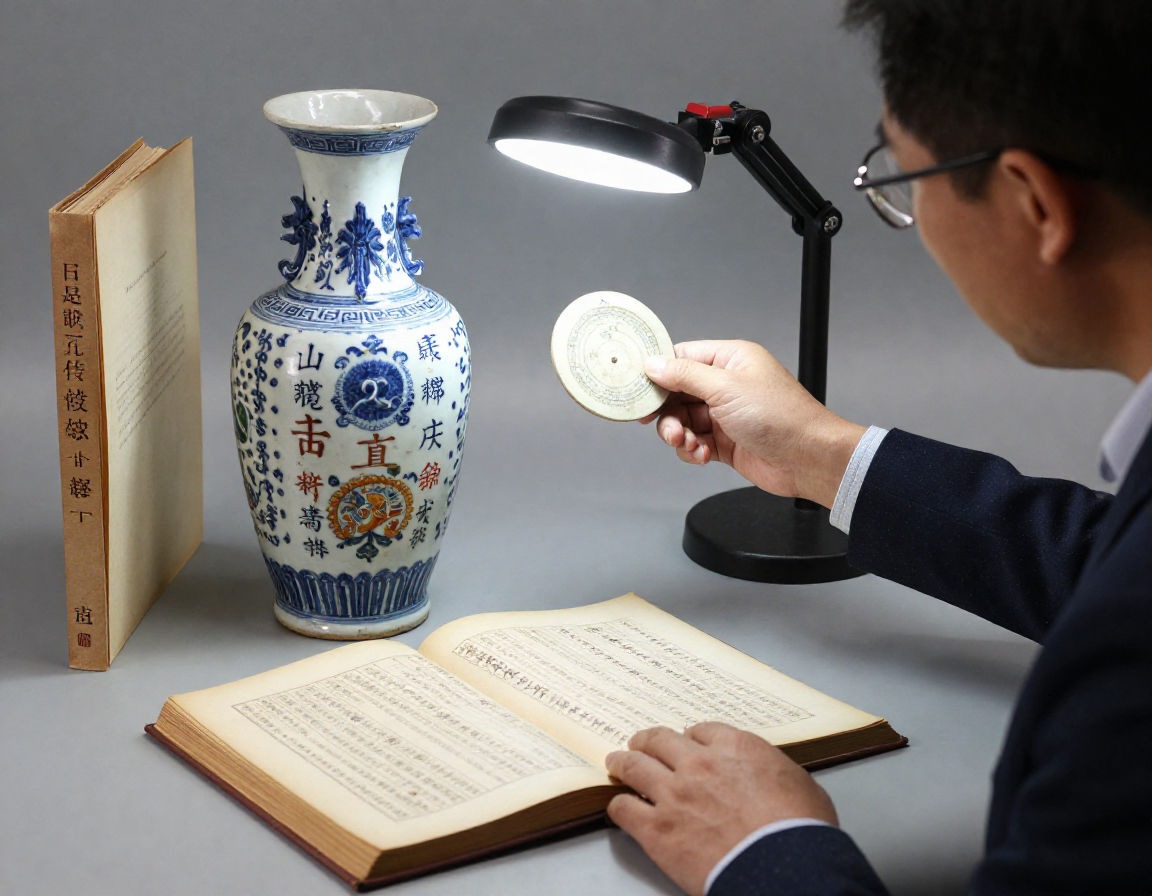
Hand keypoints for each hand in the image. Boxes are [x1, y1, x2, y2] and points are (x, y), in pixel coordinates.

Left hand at [606, 723, 837, 895]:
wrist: (786, 869)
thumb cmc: (800, 831)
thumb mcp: (798, 782)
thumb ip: (770, 769)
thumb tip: (765, 774)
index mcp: (735, 747)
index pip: (700, 730)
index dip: (690, 737)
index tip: (686, 742)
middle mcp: (699, 764)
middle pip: (660, 740)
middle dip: (648, 741)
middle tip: (640, 743)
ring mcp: (674, 795)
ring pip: (635, 766)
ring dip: (623, 762)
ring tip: (617, 762)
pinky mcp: (657, 830)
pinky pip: (624, 809)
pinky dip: (619, 805)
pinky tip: (619, 806)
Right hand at [642, 341, 865, 507]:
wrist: (807, 459)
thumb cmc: (780, 417)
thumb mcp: (725, 388)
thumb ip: (684, 375)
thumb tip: (654, 364)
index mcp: (730, 360)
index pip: (682, 357)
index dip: (658, 373)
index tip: (640, 389)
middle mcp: (726, 384)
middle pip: (677, 393)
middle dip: (668, 413)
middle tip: (668, 427)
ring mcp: (725, 414)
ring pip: (682, 420)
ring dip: (679, 434)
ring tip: (689, 443)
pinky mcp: (725, 441)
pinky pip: (694, 442)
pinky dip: (692, 450)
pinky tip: (703, 454)